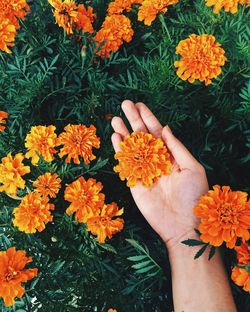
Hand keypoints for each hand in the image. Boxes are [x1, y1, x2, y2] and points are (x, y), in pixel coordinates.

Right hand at [111, 100, 208, 249]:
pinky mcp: (134, 183)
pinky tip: (115, 137)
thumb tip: (166, 128)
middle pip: (142, 136)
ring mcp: (144, 171)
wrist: (183, 225)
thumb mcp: (192, 167)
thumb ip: (177, 147)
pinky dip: (119, 151)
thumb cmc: (194, 195)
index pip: (158, 132)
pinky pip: (125, 164)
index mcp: (171, 155)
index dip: (149, 117)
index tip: (140, 105)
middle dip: (134, 120)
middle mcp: (156, 161)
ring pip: (132, 148)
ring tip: (115, 118)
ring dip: (124, 133)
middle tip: (125, 104)